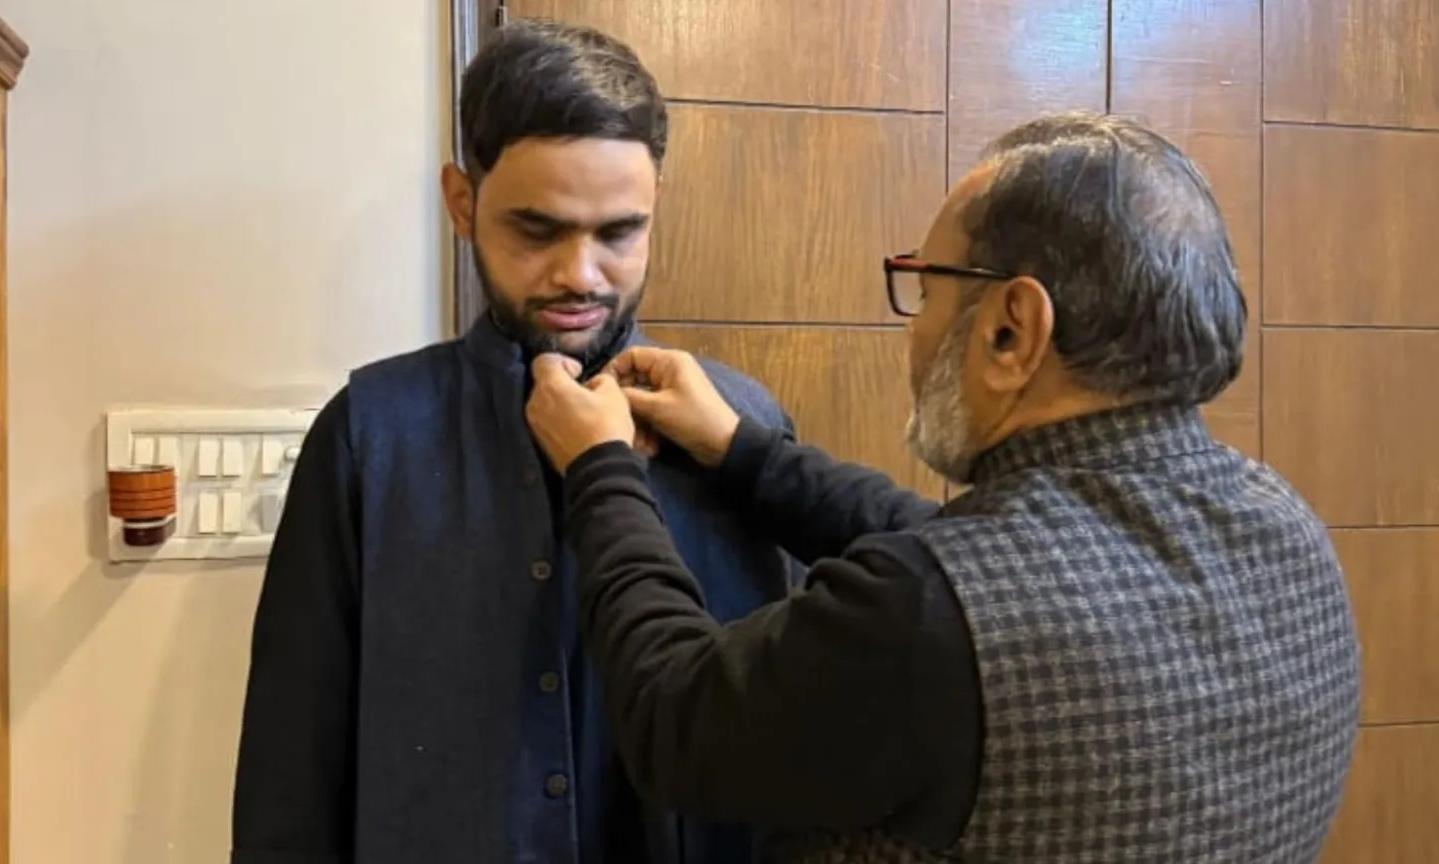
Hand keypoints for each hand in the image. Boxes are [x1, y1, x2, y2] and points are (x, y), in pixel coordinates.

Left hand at [525, 354, 636, 473]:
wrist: (599, 468)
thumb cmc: (606, 426)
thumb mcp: (614, 393)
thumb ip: (601, 379)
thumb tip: (593, 385)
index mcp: (550, 387)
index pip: (544, 360)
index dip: (562, 361)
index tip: (579, 373)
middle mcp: (535, 403)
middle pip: (543, 383)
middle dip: (561, 383)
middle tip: (583, 392)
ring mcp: (534, 425)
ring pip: (543, 403)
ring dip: (559, 402)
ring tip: (581, 411)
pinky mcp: (539, 442)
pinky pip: (546, 421)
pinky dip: (557, 419)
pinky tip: (576, 427)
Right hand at [607, 347, 740, 467]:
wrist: (724, 445)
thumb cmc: (692, 420)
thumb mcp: (657, 407)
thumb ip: (628, 396)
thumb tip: (608, 391)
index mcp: (669, 361)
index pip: (632, 356)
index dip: (615, 371)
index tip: (603, 391)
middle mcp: (669, 371)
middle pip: (635, 379)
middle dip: (627, 403)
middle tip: (619, 420)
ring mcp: (672, 390)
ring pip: (642, 399)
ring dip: (638, 421)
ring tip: (639, 442)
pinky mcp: (674, 408)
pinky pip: (652, 411)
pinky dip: (649, 427)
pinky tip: (650, 446)